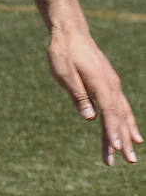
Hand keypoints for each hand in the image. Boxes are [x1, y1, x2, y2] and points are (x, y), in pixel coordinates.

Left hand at [47, 25, 141, 165]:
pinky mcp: (110, 85)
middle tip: (129, 161)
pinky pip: (121, 107)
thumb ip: (78, 95)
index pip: (109, 113)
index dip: (113, 132)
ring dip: (127, 134)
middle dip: (124, 140)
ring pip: (123, 114)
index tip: (117, 149)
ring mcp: (113, 85)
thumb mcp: (64, 74)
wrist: (71, 33)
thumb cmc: (63, 53)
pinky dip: (126, 121)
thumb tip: (90, 118)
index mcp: (101, 85)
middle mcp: (112, 86)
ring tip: (133, 153)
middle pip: (119, 118)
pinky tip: (130, 133)